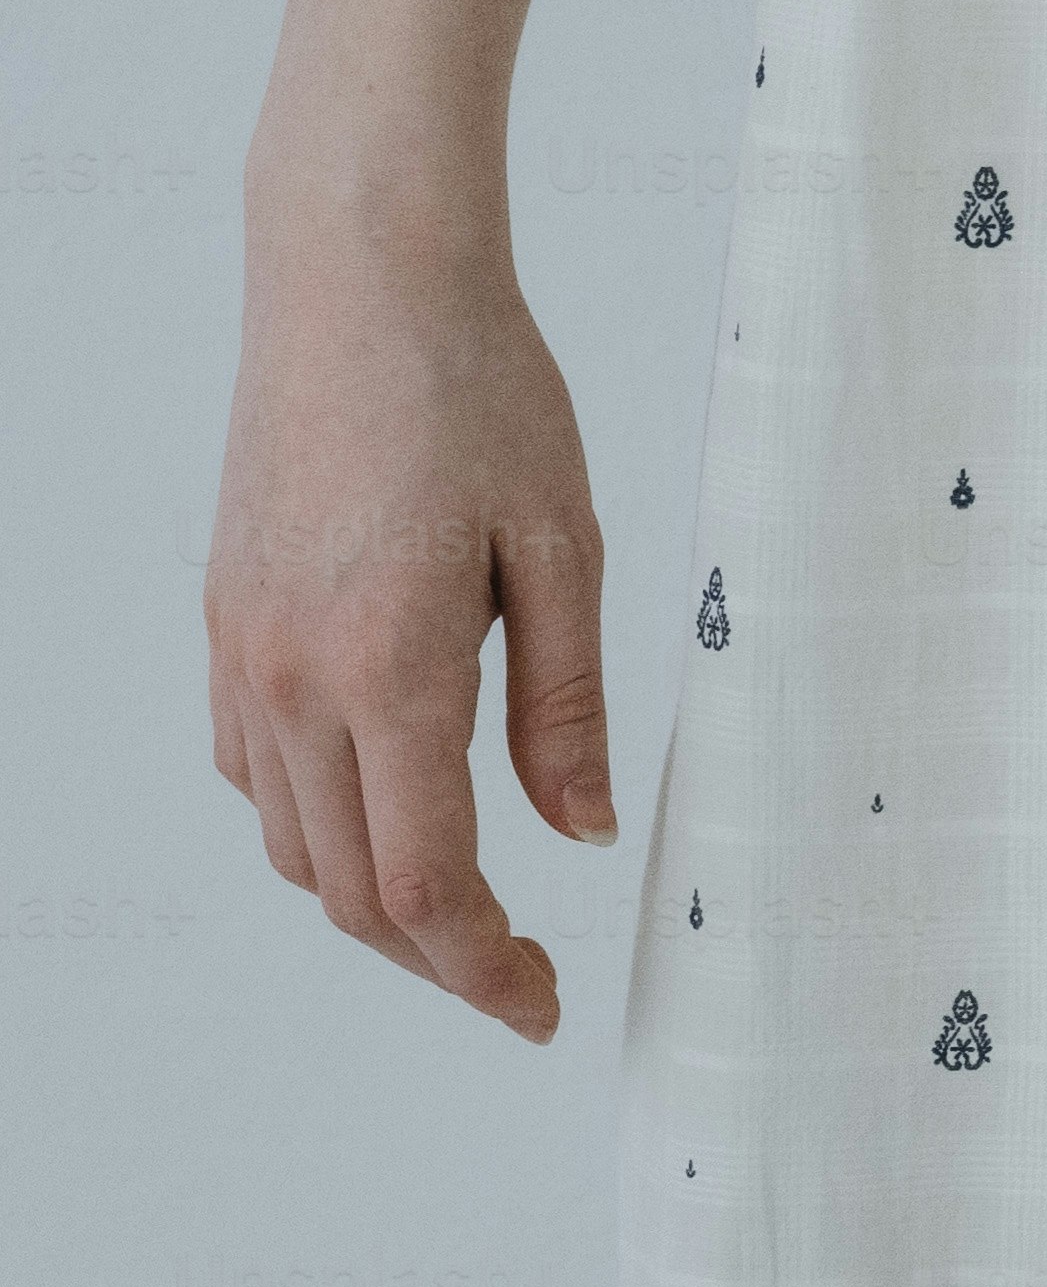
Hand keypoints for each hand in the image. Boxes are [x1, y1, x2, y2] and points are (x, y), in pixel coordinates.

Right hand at [207, 161, 618, 1039]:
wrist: (357, 280)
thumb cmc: (479, 391)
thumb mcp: (566, 545)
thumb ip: (568, 704)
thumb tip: (581, 834)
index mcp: (388, 667)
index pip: (426, 881)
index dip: (483, 968)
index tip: (538, 1007)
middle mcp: (292, 677)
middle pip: (348, 889)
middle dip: (435, 958)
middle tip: (518, 984)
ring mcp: (242, 653)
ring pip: (291, 843)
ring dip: (372, 902)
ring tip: (467, 915)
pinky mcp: (226, 624)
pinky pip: (255, 771)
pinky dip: (317, 825)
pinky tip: (387, 811)